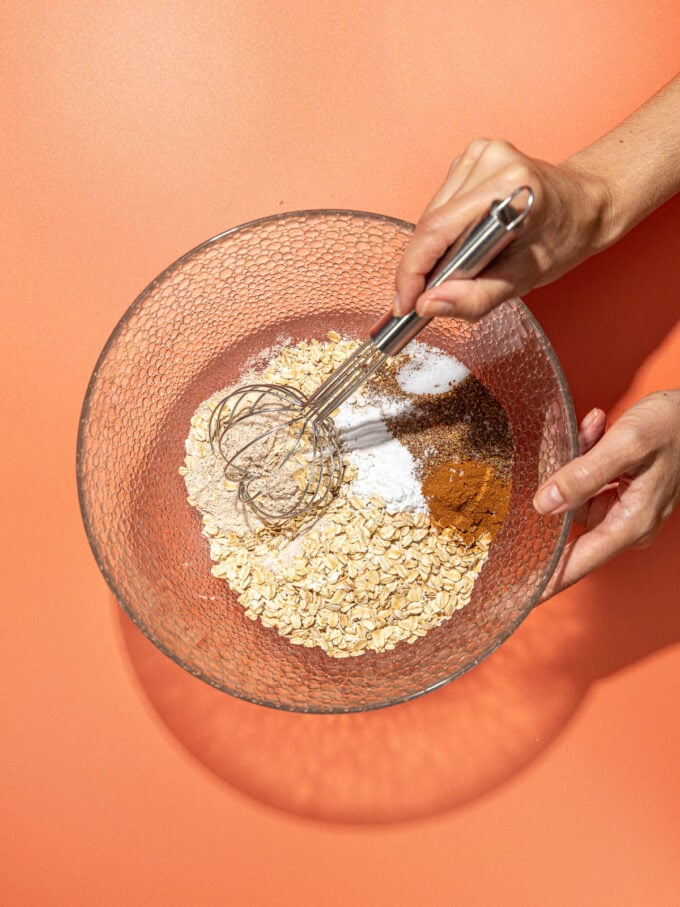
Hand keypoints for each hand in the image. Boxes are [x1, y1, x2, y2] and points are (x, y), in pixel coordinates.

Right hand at [394, 138, 611, 321]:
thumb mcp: (522, 280)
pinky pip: (440, 203)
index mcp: (510, 186)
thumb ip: (474, 298)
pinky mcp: (473, 155)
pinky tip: (467, 239)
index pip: (437, 230)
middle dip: (423, 265)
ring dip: (434, 248)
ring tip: (463, 264)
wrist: (585, 206)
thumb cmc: (562, 240)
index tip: (403, 304)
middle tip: (430, 296)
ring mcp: (480, 152)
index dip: (412, 272)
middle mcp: (492, 160)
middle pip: (430, 223)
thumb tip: (427, 305)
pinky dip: (444, 231)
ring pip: (430, 214)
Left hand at [535, 390, 679, 600]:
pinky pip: (585, 481)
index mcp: (631, 524)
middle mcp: (626, 525)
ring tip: (595, 428)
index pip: (578, 563)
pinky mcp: (619, 495)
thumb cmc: (671, 426)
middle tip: (579, 440)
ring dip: (575, 458)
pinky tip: (596, 429)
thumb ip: (583, 475)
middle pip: (568, 517)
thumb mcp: (626, 445)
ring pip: (573, 493)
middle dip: (563, 478)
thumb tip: (543, 505)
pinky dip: (585, 454)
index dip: (545, 580)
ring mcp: (622, 511)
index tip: (516, 598)